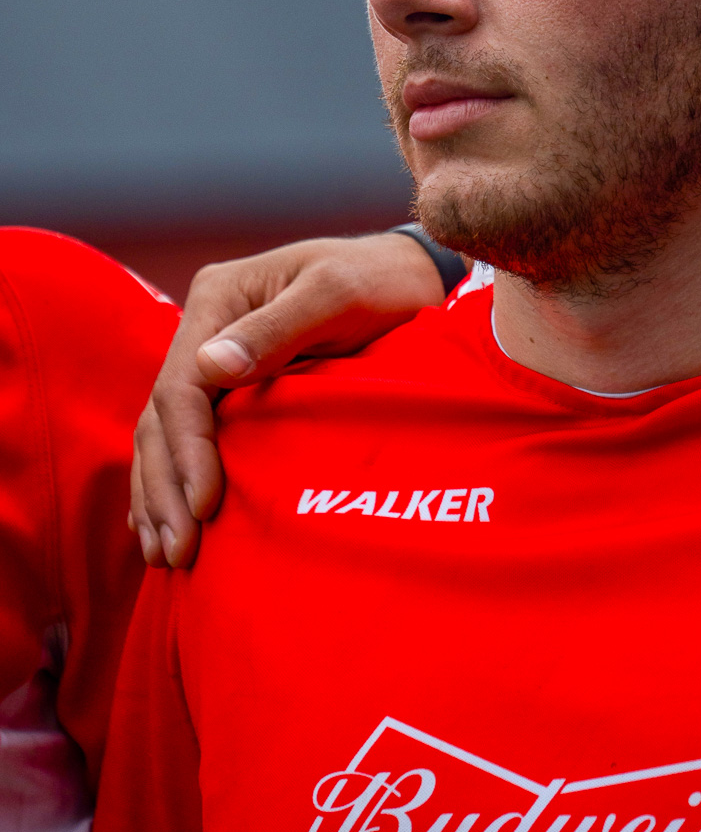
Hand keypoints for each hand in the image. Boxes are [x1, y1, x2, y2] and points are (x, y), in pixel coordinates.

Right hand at [130, 234, 446, 568]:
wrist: (408, 275)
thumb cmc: (378, 281)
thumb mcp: (335, 294)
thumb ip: (278, 327)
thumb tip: (212, 366)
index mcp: (219, 299)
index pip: (182, 386)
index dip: (188, 451)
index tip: (204, 507)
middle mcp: (205, 328)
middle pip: (162, 417)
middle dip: (166, 487)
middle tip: (177, 553)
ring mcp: (212, 357)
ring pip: (164, 434)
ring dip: (161, 495)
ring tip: (169, 556)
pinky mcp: (229, 387)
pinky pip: (187, 437)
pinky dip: (173, 482)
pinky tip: (166, 526)